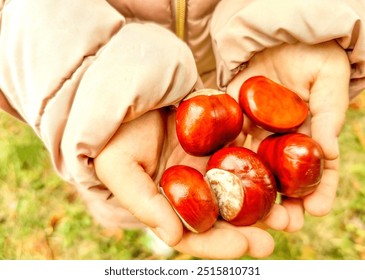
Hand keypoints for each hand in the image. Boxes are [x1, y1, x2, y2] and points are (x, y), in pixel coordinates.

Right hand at [94, 108, 286, 258]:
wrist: (127, 90)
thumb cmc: (115, 130)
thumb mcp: (118, 167)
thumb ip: (142, 203)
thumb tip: (173, 236)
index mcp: (166, 200)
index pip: (191, 232)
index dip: (216, 244)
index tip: (243, 246)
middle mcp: (189, 186)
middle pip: (221, 216)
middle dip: (247, 230)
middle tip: (274, 238)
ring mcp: (205, 163)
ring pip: (237, 189)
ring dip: (261, 203)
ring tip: (288, 212)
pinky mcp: (219, 139)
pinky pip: (242, 155)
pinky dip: (260, 166)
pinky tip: (280, 173)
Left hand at [226, 41, 350, 230]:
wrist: (279, 36)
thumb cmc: (313, 56)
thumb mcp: (328, 80)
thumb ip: (328, 114)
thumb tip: (328, 151)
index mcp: (309, 135)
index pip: (318, 170)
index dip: (320, 191)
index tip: (317, 211)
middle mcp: (282, 141)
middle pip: (284, 178)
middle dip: (285, 203)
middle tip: (284, 223)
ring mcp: (256, 133)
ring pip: (255, 168)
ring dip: (254, 193)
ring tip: (253, 215)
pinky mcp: (234, 121)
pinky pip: (229, 143)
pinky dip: (226, 161)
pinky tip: (222, 180)